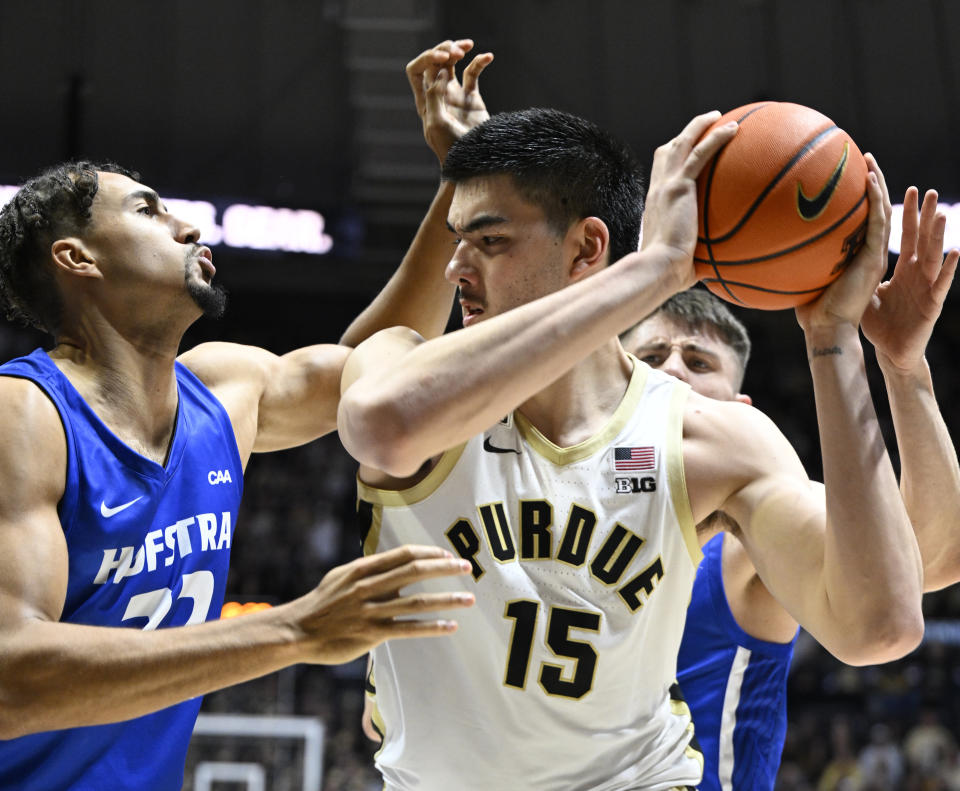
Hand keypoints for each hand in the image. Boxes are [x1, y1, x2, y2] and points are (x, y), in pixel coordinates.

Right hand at [292, 545, 473, 664]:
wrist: (296, 631)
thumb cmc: (321, 603)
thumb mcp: (341, 576)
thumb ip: (368, 570)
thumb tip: (391, 563)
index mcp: (363, 568)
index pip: (404, 554)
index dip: (430, 553)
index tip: (448, 555)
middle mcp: (370, 586)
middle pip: (415, 571)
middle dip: (445, 568)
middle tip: (468, 568)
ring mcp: (371, 610)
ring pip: (418, 601)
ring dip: (447, 599)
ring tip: (469, 599)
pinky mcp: (371, 634)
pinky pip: (408, 629)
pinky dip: (432, 626)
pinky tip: (450, 626)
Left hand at [406, 39, 492, 161]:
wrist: (472, 162)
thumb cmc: (451, 148)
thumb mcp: (437, 123)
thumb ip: (434, 95)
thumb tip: (440, 72)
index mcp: (424, 101)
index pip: (417, 70)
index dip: (428, 59)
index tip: (444, 60)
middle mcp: (437, 95)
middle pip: (434, 62)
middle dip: (443, 51)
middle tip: (457, 51)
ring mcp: (454, 95)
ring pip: (452, 63)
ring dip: (457, 50)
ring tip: (467, 47)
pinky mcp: (472, 97)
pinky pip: (473, 73)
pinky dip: (479, 62)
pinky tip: (488, 56)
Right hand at [641, 111, 738, 291]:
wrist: (658, 269)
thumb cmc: (668, 274)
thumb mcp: (681, 261)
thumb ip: (695, 257)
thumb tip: (716, 271)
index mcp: (655, 205)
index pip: (660, 175)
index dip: (672, 161)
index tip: (686, 157)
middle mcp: (657, 190)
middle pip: (666, 152)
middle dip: (684, 136)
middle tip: (703, 127)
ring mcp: (666, 186)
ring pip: (681, 144)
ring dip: (698, 126)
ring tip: (718, 117)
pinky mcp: (679, 187)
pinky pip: (700, 154)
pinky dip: (716, 138)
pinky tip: (734, 129)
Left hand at [796, 154, 891, 331]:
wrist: (825, 329)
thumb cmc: (809, 310)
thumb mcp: (798, 276)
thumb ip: (790, 258)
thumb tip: (760, 245)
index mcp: (853, 254)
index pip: (858, 219)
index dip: (856, 197)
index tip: (845, 175)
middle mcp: (866, 251)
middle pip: (873, 209)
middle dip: (870, 182)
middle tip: (861, 158)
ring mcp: (872, 254)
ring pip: (881, 210)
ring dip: (877, 183)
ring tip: (869, 160)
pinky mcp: (873, 259)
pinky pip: (877, 223)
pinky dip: (875, 200)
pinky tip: (870, 180)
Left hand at [861, 186, 958, 373]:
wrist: (890, 352)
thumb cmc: (877, 323)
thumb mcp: (865, 292)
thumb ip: (858, 273)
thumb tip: (833, 257)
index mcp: (902, 269)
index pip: (904, 236)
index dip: (906, 214)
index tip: (909, 190)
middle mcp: (917, 274)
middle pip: (922, 239)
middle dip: (925, 215)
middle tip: (928, 191)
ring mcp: (926, 287)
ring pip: (934, 256)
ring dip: (937, 235)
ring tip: (940, 213)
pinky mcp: (931, 304)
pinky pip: (941, 284)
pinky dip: (949, 268)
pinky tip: (955, 252)